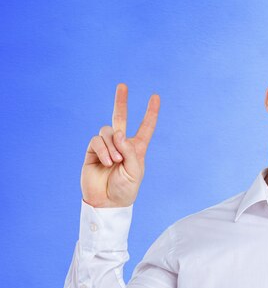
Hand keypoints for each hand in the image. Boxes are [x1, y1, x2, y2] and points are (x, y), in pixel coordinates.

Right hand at [81, 84, 159, 207]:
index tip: (155, 97)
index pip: (145, 127)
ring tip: (115, 163)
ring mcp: (106, 146)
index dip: (151, 113)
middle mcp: (121, 144)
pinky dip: (104, 150)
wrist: (107, 202)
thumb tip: (118, 132)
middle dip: (121, 101)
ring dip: (113, 146)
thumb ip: (129, 151)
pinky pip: (97, 141)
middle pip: (120, 117)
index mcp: (136, 148)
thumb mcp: (135, 171)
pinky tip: (107, 162)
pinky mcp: (92, 151)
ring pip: (108, 131)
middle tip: (123, 85)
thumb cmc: (125, 189)